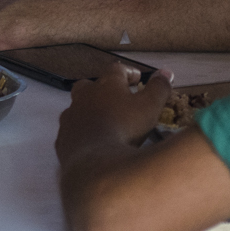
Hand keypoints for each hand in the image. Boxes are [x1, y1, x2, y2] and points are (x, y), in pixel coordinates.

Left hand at [55, 68, 172, 161]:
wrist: (94, 161)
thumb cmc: (125, 128)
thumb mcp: (150, 107)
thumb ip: (159, 88)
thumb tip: (166, 72)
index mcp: (106, 84)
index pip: (117, 69)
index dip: (128, 73)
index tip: (137, 79)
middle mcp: (84, 95)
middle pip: (89, 84)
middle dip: (101, 89)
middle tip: (115, 100)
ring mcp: (71, 116)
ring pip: (77, 107)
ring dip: (89, 110)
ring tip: (102, 122)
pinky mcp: (63, 137)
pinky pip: (71, 130)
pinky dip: (80, 132)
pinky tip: (90, 142)